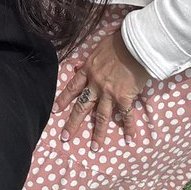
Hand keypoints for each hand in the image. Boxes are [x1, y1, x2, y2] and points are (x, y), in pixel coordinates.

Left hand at [56, 28, 149, 148]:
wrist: (135, 44)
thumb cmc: (119, 41)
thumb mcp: (99, 48)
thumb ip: (92, 60)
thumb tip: (84, 65)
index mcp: (89, 69)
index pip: (72, 87)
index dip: (63, 99)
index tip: (55, 110)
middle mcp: (96, 84)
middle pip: (82, 106)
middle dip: (73, 123)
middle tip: (65, 137)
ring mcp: (110, 92)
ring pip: (101, 116)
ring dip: (98, 133)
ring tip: (94, 148)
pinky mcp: (125, 97)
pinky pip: (126, 115)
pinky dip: (129, 127)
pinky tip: (129, 139)